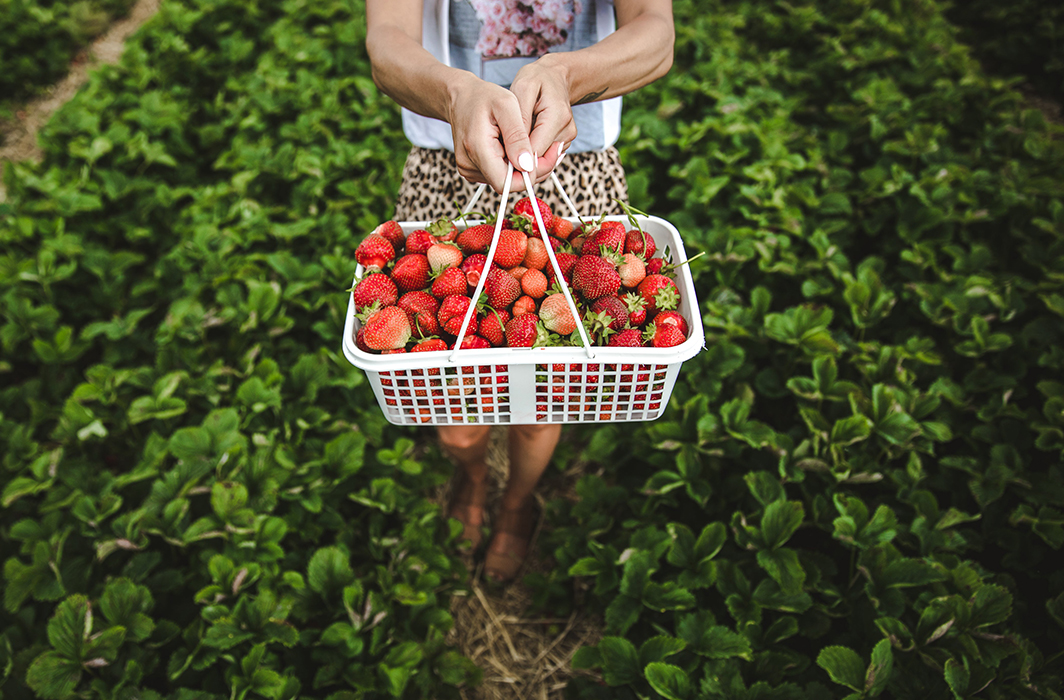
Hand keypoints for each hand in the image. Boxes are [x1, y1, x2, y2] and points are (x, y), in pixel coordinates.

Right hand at [448, 74, 540, 193]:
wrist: (461, 97)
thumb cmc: (484, 97)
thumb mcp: (506, 106)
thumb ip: (517, 136)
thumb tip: (527, 166)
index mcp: (476, 149)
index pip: (506, 183)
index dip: (529, 176)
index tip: (544, 155)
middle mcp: (469, 165)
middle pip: (508, 184)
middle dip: (531, 170)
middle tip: (547, 149)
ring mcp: (469, 169)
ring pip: (506, 181)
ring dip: (522, 167)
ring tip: (527, 143)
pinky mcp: (473, 169)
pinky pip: (499, 175)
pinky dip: (512, 164)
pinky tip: (515, 147)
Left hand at [510, 58, 578, 181]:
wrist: (554, 76)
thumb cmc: (536, 79)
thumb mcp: (522, 88)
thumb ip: (520, 120)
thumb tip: (519, 152)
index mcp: (558, 117)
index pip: (535, 151)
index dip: (515, 156)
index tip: (498, 151)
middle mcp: (567, 131)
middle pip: (539, 159)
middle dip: (519, 156)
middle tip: (501, 144)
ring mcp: (567, 139)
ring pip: (541, 160)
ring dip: (524, 153)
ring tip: (513, 136)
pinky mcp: (564, 143)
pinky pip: (544, 155)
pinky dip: (531, 149)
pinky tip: (523, 136)